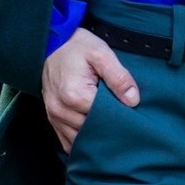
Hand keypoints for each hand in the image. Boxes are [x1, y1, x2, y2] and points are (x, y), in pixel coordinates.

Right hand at [42, 26, 140, 152]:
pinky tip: (94, 134)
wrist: (52, 43)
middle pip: (92, 130)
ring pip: (80, 140)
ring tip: (109, 125)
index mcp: (75, 95)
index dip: (119, 115)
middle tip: (122, 119)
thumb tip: (133, 101)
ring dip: (94, 136)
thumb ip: (119, 77)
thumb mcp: (101, 53)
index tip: (129, 110)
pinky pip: (67, 141)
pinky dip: (81, 140)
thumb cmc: (77, 47)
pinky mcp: (52, 119)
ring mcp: (54, 117)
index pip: (104, 117)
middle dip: (108, 126)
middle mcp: (61, 110)